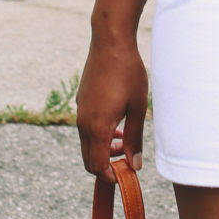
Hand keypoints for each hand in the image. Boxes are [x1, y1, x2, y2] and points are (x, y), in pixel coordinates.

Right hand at [76, 35, 148, 176]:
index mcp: (97, 126)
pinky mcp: (81, 102)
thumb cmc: (128, 72)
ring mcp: (80, 111)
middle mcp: (83, 122)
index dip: (110, 176)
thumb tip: (135, 165)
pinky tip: (117, 122)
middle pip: (88, 158)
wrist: (110, 42)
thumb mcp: (138, 106)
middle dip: (106, 165)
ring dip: (104, 148)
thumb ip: (135, 137)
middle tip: (127, 158)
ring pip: (87, 143)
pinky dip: (99, 134)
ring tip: (125, 138)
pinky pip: (86, 128)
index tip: (126, 175)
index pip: (97, 165)